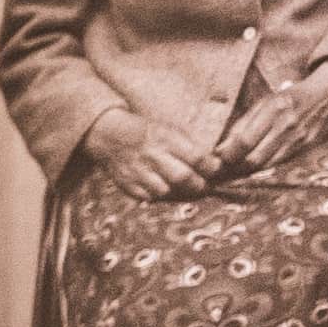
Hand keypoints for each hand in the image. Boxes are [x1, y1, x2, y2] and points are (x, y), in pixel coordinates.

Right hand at [91, 110, 223, 200]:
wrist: (109, 136)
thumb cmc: (148, 132)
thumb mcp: (170, 128)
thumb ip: (190, 144)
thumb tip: (214, 162)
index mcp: (166, 138)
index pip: (196, 157)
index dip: (211, 167)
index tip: (217, 170)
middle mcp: (152, 156)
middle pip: (183, 178)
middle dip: (199, 185)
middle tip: (205, 186)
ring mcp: (138, 172)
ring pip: (166, 191)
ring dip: (179, 193)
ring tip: (186, 189)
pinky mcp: (127, 185)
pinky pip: (149, 197)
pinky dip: (160, 196)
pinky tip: (165, 189)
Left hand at [216, 63, 327, 177]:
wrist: (326, 95)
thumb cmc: (288, 98)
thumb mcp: (263, 103)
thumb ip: (243, 124)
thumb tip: (220, 148)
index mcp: (273, 109)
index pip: (244, 141)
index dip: (226, 155)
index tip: (214, 160)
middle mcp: (286, 125)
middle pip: (253, 159)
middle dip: (233, 168)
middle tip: (218, 172)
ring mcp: (297, 139)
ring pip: (264, 165)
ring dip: (245, 171)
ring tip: (230, 172)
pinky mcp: (304, 148)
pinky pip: (277, 163)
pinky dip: (261, 168)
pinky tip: (250, 169)